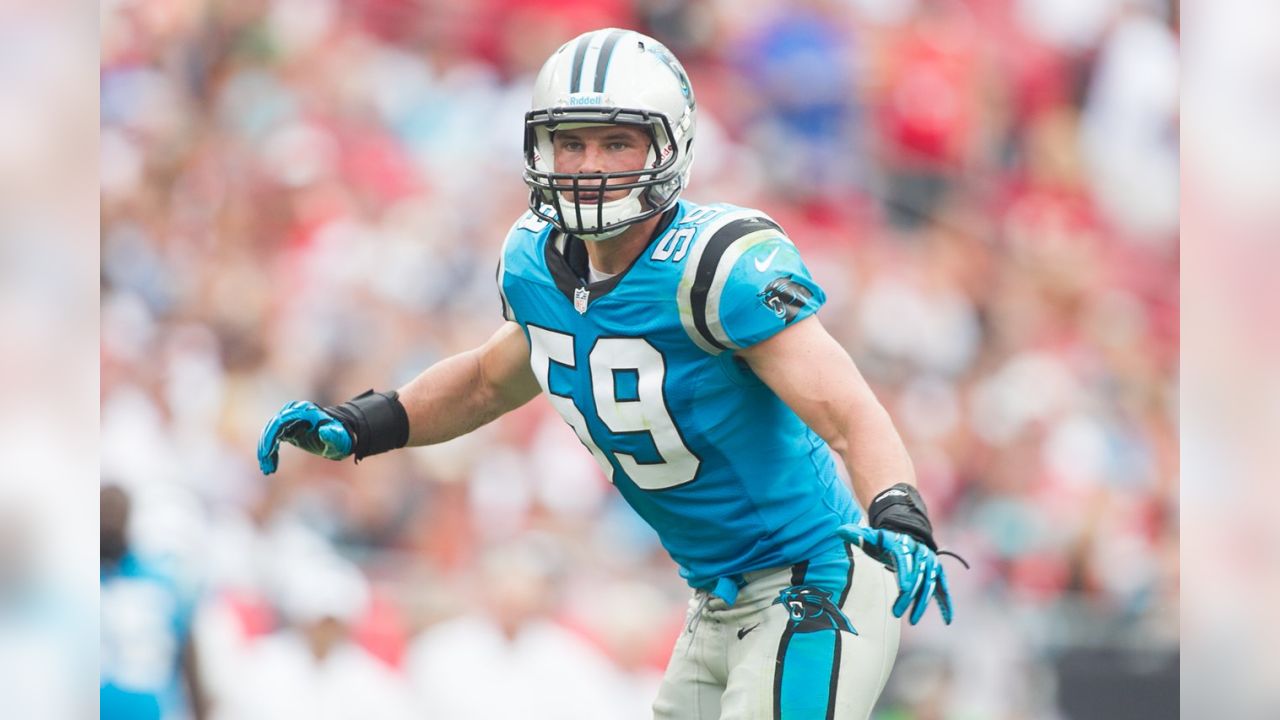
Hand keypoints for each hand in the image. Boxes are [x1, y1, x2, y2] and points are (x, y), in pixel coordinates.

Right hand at [257, 401, 353, 473]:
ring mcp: (290, 420)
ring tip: (267, 470)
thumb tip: (324, 430)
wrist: (340, 436)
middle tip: (265, 466)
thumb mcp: (340, 439)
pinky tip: (270, 466)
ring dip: (265, 452)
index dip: (271, 436)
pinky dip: (270, 453)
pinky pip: (273, 439)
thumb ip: (334, 435)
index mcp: (305, 411)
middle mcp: (295, 412)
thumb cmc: (341, 438)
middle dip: (266, 447)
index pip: (281, 421)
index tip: (267, 453)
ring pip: (270, 434)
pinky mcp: (287, 429)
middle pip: (272, 427)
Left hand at [836, 524, 952, 624]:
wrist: (906, 535)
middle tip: (897, 613)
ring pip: (930, 586)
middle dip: (909, 596)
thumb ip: (856, 535)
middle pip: (918, 576)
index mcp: (904, 545)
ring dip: (922, 604)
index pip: (906, 560)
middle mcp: (921, 554)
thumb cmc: (883, 542)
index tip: (904, 588)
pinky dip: (946, 603)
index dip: (906, 574)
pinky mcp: (937, 575)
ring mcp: (931, 565)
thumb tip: (840, 531)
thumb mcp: (870, 537)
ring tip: (912, 621)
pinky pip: (943, 590)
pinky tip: (947, 620)